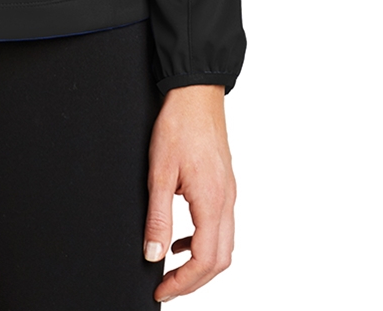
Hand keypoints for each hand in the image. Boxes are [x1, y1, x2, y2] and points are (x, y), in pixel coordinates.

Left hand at [143, 84, 234, 300]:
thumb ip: (158, 217)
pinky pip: (221, 226)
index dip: (183, 283)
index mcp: (212, 201)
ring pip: (224, 245)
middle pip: (219, 260)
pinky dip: (203, 242)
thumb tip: (153, 255)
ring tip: (172, 270)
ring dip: (201, 264)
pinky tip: (181, 239)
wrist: (196, 94)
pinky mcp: (225, 185)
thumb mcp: (159, 172)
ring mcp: (229, 193)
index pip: (204, 260)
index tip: (161, 290)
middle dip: (194, 281)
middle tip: (166, 288)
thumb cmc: (178, 125)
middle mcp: (227, 201)